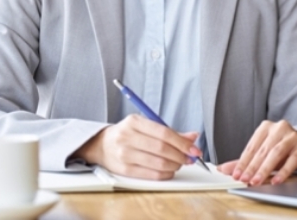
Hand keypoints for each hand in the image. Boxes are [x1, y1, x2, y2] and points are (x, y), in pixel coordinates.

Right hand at [73, 114, 202, 179]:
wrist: (102, 145)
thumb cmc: (128, 134)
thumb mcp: (146, 126)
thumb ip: (170, 131)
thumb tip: (193, 137)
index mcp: (134, 122)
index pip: (164, 132)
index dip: (182, 142)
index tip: (194, 148)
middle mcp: (127, 137)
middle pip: (162, 148)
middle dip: (180, 155)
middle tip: (190, 158)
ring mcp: (124, 154)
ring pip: (157, 162)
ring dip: (174, 165)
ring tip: (179, 163)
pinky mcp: (124, 169)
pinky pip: (150, 174)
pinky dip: (164, 174)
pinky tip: (169, 171)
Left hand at [217, 120, 296, 185]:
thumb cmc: (283, 150)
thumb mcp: (264, 153)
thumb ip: (245, 161)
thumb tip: (224, 169)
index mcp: (266, 127)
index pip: (251, 146)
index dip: (242, 162)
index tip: (235, 175)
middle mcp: (278, 128)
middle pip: (262, 150)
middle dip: (252, 167)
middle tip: (244, 179)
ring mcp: (292, 136)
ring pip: (275, 153)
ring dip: (264, 169)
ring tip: (257, 181)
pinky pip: (292, 160)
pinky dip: (283, 171)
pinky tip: (276, 180)